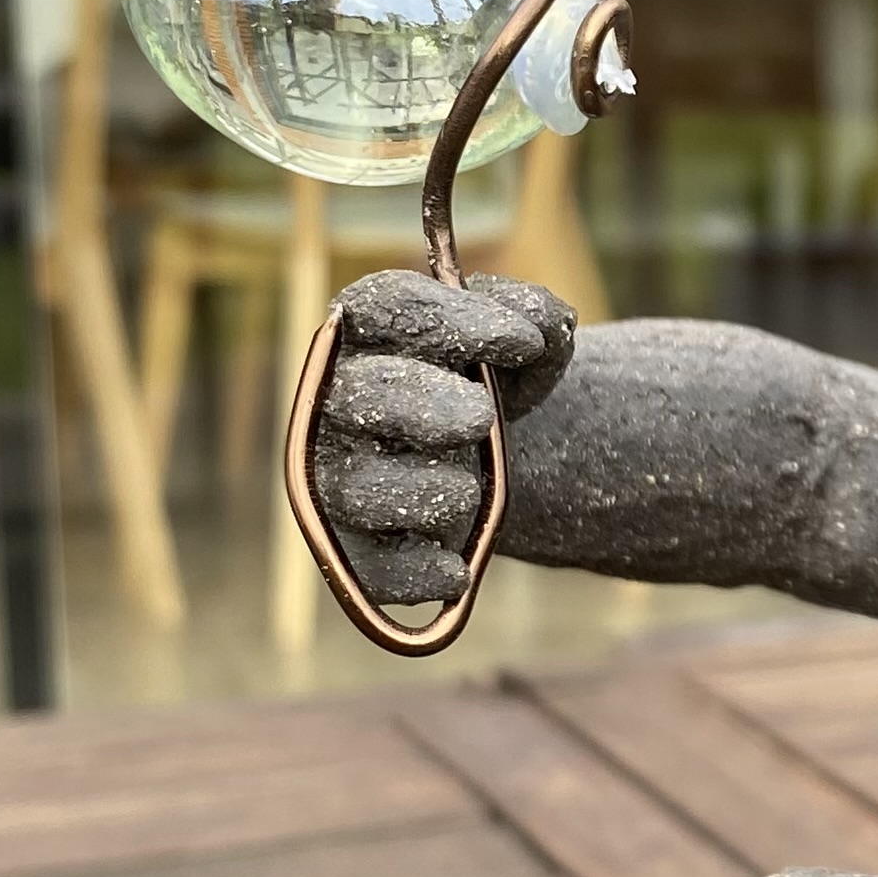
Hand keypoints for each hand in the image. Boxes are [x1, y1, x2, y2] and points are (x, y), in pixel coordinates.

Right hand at [312, 269, 576, 604]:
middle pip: (363, 395)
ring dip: (433, 491)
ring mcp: (334, 479)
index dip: (450, 320)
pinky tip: (455, 567)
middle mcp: (335, 401)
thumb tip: (543, 325)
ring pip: (362, 489)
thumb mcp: (523, 342)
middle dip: (423, 404)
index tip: (524, 343)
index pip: (387, 305)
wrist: (496, 456)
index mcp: (369, 331)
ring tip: (470, 491)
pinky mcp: (350, 550)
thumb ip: (535, 317)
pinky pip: (368, 570)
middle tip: (480, 418)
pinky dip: (418, 571)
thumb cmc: (494, 382)